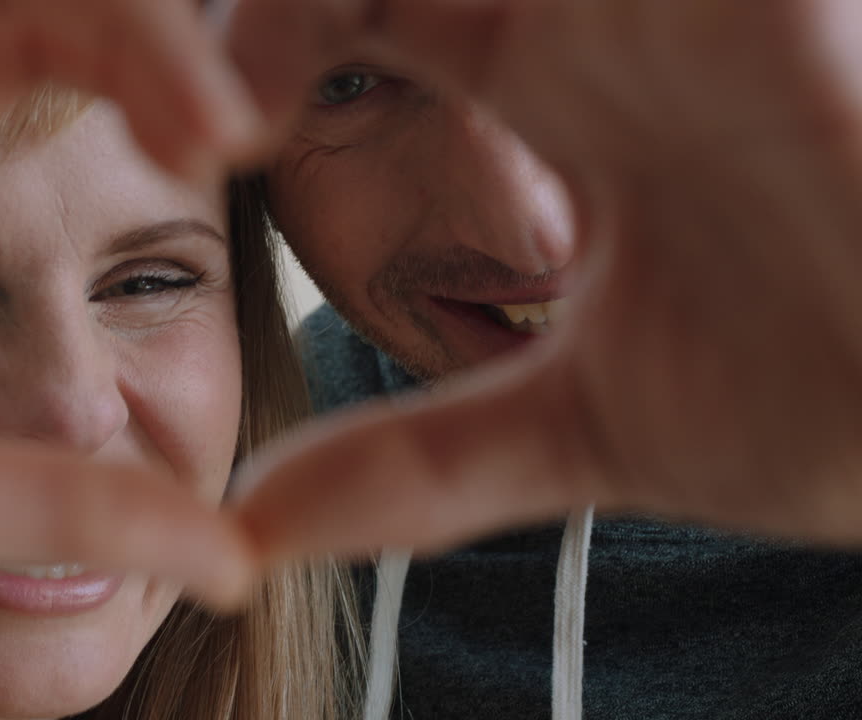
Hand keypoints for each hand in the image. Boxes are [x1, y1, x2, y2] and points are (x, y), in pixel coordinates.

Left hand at [227, 0, 861, 558]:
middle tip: (188, 107)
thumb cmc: (822, 389)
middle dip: (266, 4)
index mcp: (547, 77)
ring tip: (245, 87)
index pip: (346, 7)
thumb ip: (418, 461)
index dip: (245, 54)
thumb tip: (256, 523)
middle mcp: (591, 2)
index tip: (183, 153)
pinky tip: (341, 38)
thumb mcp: (585, 428)